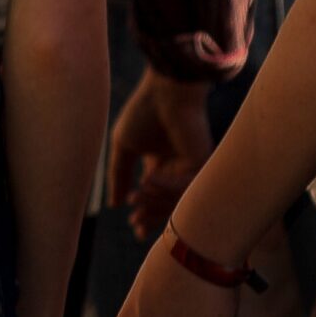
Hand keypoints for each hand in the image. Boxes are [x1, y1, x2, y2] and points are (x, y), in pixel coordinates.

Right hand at [108, 66, 214, 238]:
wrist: (164, 90)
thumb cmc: (144, 112)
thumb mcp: (124, 146)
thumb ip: (119, 175)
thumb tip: (114, 204)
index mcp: (160, 164)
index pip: (156, 198)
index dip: (146, 214)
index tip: (134, 226)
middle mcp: (177, 168)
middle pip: (168, 205)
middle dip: (151, 216)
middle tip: (136, 223)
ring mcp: (191, 167)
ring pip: (176, 199)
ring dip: (154, 202)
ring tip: (136, 199)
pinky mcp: (201, 162)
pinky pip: (185, 185)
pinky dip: (166, 186)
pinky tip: (150, 179)